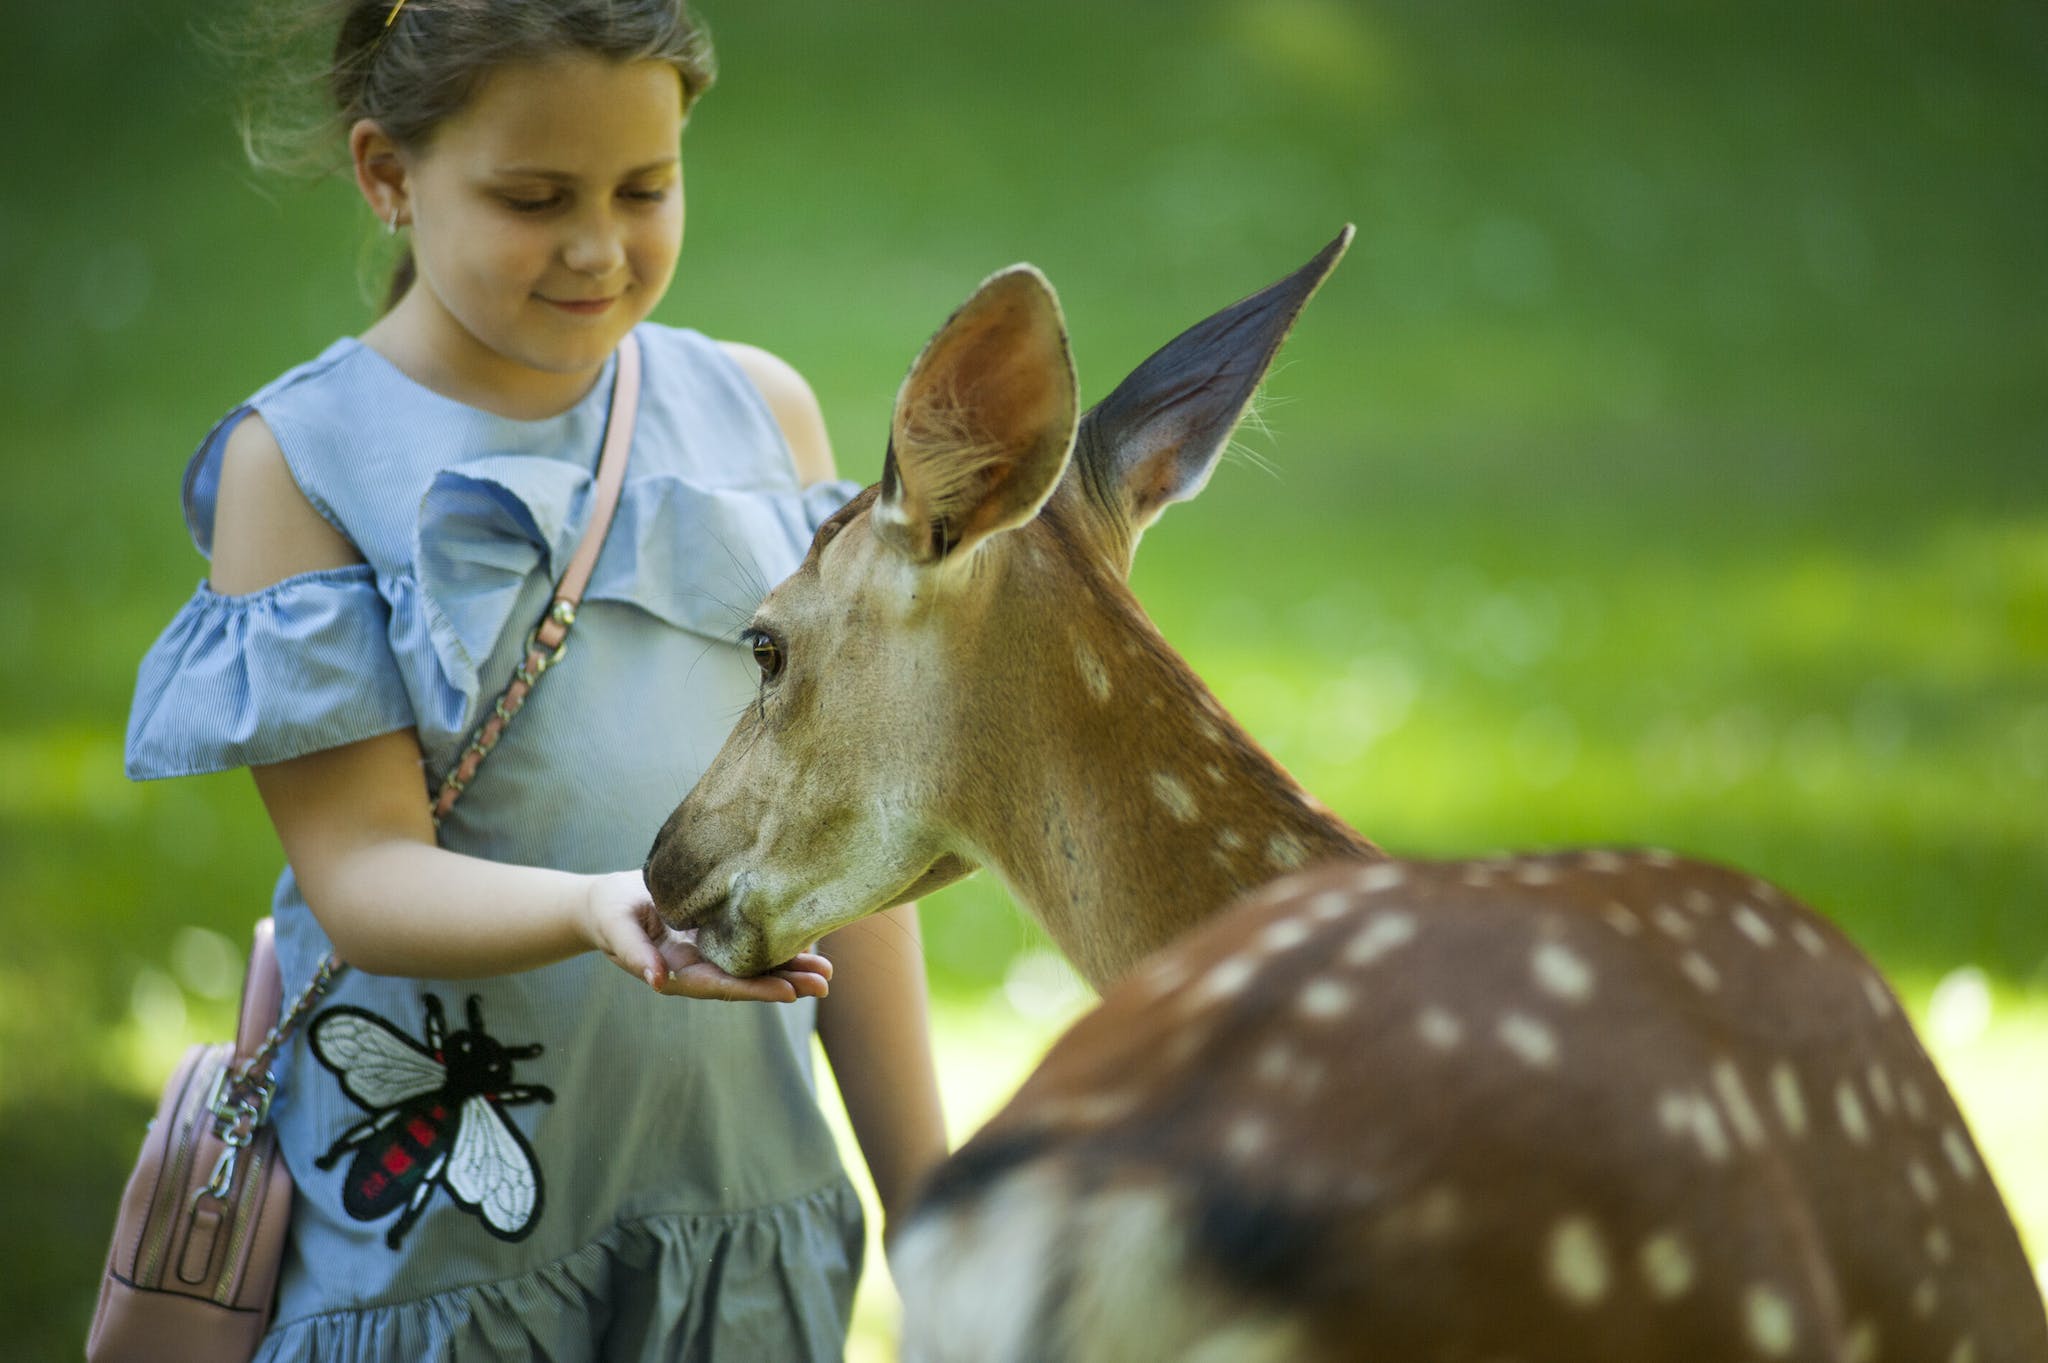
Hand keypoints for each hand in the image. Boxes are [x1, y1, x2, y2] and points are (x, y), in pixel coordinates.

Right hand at [580, 870, 831, 1001]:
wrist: (608, 901)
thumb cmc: (608, 912)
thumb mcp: (616, 929)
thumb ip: (635, 954)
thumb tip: (657, 981)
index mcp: (678, 973)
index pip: (722, 986)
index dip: (754, 990)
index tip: (788, 993)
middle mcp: (701, 967)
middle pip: (748, 981)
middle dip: (786, 983)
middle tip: (824, 984)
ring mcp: (711, 952)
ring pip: (756, 964)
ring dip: (791, 968)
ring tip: (826, 971)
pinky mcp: (717, 933)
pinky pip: (752, 942)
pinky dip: (780, 944)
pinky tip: (808, 942)